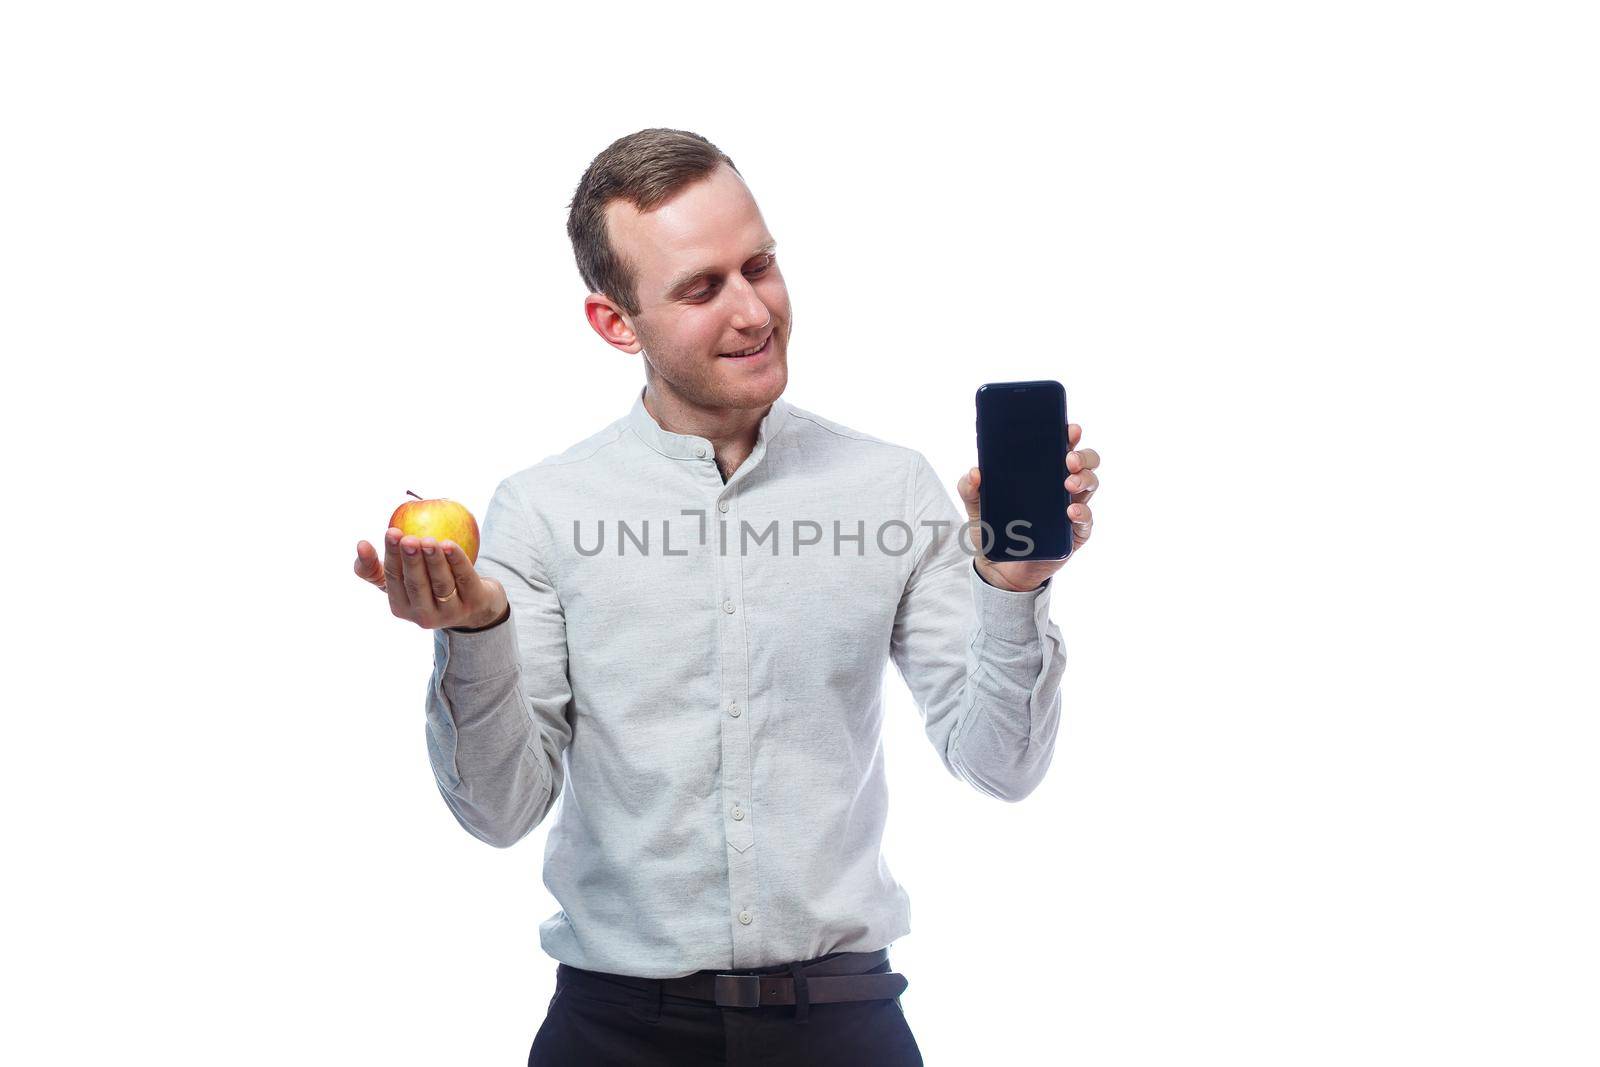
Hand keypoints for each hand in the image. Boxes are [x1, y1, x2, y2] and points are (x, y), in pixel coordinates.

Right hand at [353, 528, 509, 630]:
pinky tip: (449, 544)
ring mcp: (451, 612)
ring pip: (441, 584)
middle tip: (408, 538)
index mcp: (401, 607)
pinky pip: (465, 578)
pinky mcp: (474, 603)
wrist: (474, 602)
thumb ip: (375, 568)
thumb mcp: (400, 581)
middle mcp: (424, 615)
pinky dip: (457, 561)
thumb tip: (360, 545)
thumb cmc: (427, 586)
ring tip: (429, 540)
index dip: (391, 555)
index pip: (393, 579)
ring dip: (434, 561)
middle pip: (416, 585)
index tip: (390, 531)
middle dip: (411, 561)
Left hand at [957, 422, 1098, 591]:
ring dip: (1084, 480)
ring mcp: (1071, 508)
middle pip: (1085, 463)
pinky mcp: (1075, 534)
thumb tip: (975, 472)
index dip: (1069, 435)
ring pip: (1090, 485)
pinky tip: (1070, 511)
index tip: (1068, 428)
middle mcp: (1061, 487)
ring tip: (1068, 484)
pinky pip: (1087, 520)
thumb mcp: (976, 506)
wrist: (998, 568)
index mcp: (1042, 473)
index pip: (1061, 447)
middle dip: (1082, 456)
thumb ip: (969, 488)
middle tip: (1068, 459)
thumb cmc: (993, 530)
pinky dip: (1082, 512)